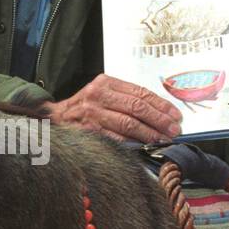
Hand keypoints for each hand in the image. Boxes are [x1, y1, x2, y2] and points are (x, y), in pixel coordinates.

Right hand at [44, 74, 182, 144]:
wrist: (53, 118)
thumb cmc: (83, 107)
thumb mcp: (103, 93)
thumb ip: (125, 98)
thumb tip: (158, 112)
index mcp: (106, 82)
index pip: (140, 93)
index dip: (161, 105)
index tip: (175, 115)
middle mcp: (98, 95)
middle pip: (136, 107)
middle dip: (159, 119)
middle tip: (173, 129)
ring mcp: (92, 114)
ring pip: (128, 123)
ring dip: (149, 133)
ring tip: (163, 139)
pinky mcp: (89, 131)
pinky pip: (115, 138)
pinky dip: (132, 143)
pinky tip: (144, 146)